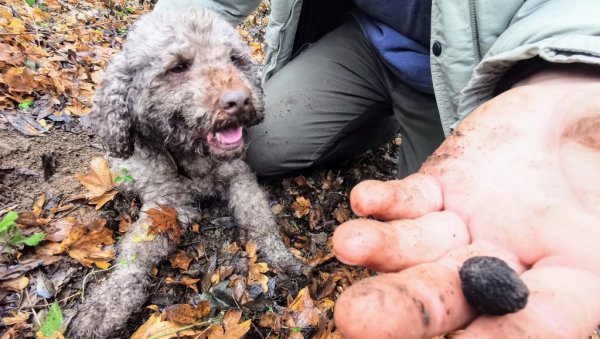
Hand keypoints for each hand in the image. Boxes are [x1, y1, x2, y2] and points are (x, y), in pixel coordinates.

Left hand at [332, 68, 599, 337]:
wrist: (564, 123)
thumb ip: (597, 206)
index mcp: (571, 281)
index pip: (539, 323)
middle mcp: (506, 266)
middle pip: (454, 295)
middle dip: (409, 309)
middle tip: (359, 321)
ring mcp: (465, 230)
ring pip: (420, 249)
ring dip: (385, 250)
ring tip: (350, 245)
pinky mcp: (437, 192)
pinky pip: (409, 200)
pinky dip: (387, 202)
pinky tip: (365, 200)